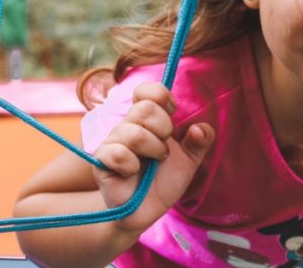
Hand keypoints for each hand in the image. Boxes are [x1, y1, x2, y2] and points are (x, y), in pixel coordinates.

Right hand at [91, 82, 214, 233]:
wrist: (147, 211)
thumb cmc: (164, 181)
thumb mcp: (190, 160)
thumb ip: (200, 141)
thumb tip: (200, 128)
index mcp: (146, 120)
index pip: (146, 91)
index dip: (162, 96)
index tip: (173, 113)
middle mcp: (127, 126)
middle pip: (145, 108)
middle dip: (164, 128)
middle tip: (165, 149)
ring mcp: (112, 143)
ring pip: (133, 132)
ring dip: (153, 150)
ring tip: (155, 163)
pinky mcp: (102, 163)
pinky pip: (116, 153)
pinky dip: (132, 164)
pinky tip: (133, 172)